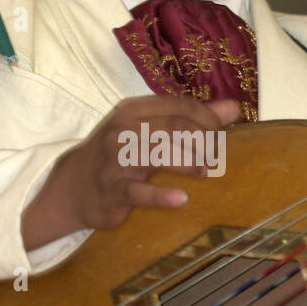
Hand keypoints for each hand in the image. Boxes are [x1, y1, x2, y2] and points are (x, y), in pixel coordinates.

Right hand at [20, 95, 240, 249]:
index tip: (222, 133)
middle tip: (215, 156)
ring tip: (205, 173)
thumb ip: (191, 118)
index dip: (206, 117)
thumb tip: (234, 108)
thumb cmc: (118, 155)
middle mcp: (122, 131)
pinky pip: (138, 192)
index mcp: (133, 111)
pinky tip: (182, 199)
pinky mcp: (112, 190)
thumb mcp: (148, 130)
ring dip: (187, 162)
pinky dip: (161, 196)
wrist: (73, 187)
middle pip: (172, 127)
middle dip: (200, 140)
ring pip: (157, 154)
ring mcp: (115, 161)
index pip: (178, 106)